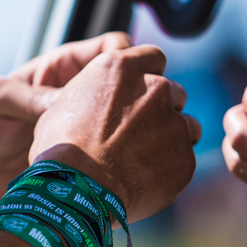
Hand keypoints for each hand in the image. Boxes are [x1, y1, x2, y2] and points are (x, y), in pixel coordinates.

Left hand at [0, 33, 132, 217]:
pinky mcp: (87, 158)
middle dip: (139, 89)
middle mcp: (78, 95)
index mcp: (59, 69)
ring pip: (125, 117)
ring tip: (132, 137)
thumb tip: (66, 99)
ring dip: (133, 124)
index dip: (125, 54)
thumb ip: (29, 95)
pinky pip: (113, 150)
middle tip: (139, 108)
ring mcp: (85, 126)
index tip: (131, 72)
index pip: (108, 48)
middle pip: (126, 81)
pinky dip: (123, 153)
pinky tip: (120, 162)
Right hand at [29, 45, 201, 222]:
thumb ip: (94, 95)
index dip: (148, 76)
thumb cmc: (60, 149)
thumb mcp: (64, 105)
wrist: (78, 189)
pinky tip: (145, 181)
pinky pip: (184, 159)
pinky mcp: (185, 157)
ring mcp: (175, 123)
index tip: (140, 93)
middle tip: (138, 134)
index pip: (153, 56)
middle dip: (161, 109)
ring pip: (186, 125)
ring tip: (144, 160)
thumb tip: (96, 107)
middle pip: (172, 92)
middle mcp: (155, 88)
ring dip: (171, 137)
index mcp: (122, 69)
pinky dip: (170, 169)